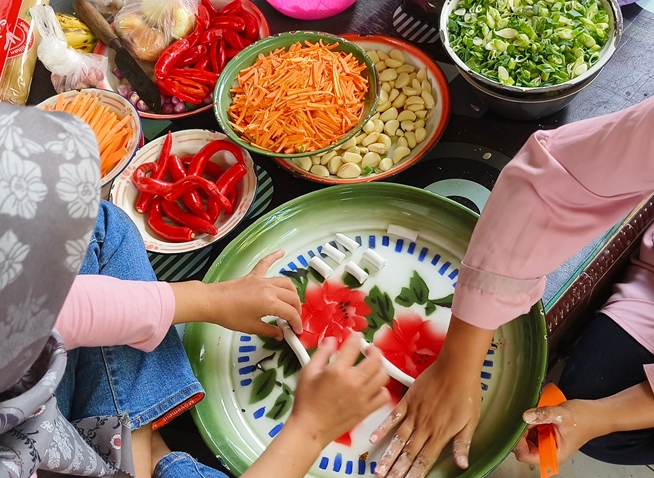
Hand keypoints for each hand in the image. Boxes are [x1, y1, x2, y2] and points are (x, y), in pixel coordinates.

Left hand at [172, 250, 301, 338]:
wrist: (212, 302)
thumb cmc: (229, 315)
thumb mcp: (251, 327)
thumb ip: (269, 330)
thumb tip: (280, 334)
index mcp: (270, 303)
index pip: (291, 313)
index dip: (296, 323)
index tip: (297, 331)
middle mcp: (270, 289)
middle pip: (292, 297)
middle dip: (297, 309)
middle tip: (294, 319)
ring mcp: (262, 280)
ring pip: (285, 282)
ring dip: (292, 292)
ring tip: (292, 301)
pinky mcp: (253, 275)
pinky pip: (266, 263)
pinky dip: (274, 257)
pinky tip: (281, 252)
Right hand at [288, 333, 390, 447]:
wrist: (310, 429)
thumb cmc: (306, 400)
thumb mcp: (308, 371)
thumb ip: (322, 353)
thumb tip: (332, 340)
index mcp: (338, 370)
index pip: (354, 346)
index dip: (355, 337)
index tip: (355, 337)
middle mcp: (354, 382)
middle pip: (376, 359)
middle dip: (373, 350)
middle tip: (367, 350)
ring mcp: (363, 397)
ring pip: (383, 376)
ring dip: (378, 368)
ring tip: (371, 368)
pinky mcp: (367, 410)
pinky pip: (384, 396)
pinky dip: (381, 389)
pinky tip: (372, 387)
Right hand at [370, 356, 480, 477]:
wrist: (456, 368)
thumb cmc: (467, 393)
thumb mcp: (471, 421)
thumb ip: (463, 443)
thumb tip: (462, 464)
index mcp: (441, 434)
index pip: (425, 460)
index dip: (414, 474)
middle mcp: (425, 427)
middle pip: (408, 453)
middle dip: (397, 470)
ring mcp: (414, 414)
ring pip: (398, 439)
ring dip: (388, 456)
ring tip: (378, 469)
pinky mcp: (408, 401)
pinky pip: (393, 417)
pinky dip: (383, 428)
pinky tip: (374, 440)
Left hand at [513, 400, 596, 464]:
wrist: (596, 414)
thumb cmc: (585, 419)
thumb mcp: (562, 414)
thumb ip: (543, 414)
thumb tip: (526, 416)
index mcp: (553, 455)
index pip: (525, 455)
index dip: (518, 442)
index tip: (517, 428)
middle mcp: (548, 452)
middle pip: (523, 448)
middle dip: (521, 433)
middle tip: (524, 419)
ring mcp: (546, 443)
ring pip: (525, 439)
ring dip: (526, 428)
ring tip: (534, 416)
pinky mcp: (546, 435)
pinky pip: (531, 431)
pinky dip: (530, 423)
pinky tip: (536, 416)